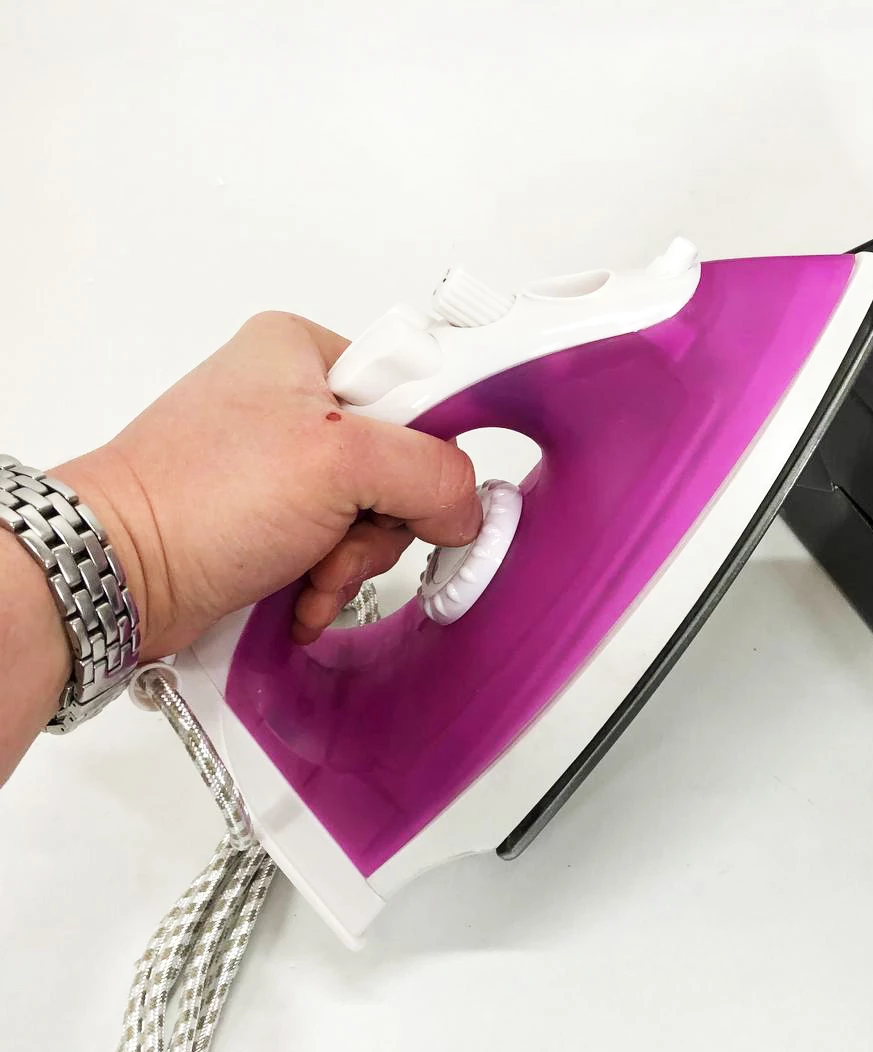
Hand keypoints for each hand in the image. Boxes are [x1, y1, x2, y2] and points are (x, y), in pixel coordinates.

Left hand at [53, 312, 481, 654]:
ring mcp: (283, 463)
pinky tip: (300, 593)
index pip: (419, 391)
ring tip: (310, 573)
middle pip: (402, 465)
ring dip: (354, 562)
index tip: (417, 495)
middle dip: (381, 524)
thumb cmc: (197, 500)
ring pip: (374, 517)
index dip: (427, 453)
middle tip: (343, 536)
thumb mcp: (340, 463)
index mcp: (306, 351)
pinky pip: (339, 548)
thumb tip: (466, 508)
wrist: (119, 576)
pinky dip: (328, 581)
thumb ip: (432, 472)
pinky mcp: (273, 517)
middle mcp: (294, 400)